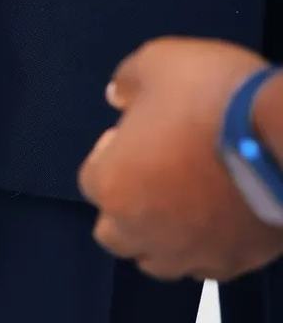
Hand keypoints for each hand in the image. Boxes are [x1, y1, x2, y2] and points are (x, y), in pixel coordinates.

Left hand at [78, 37, 282, 281]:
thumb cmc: (211, 95)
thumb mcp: (157, 61)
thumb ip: (127, 80)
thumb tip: (117, 95)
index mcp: (114, 185)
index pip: (91, 180)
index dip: (109, 153)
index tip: (130, 133)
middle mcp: (144, 229)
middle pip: (115, 232)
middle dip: (124, 203)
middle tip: (148, 170)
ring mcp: (190, 252)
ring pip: (156, 258)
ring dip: (157, 231)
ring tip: (178, 196)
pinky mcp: (234, 262)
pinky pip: (204, 263)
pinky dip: (201, 243)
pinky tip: (213, 213)